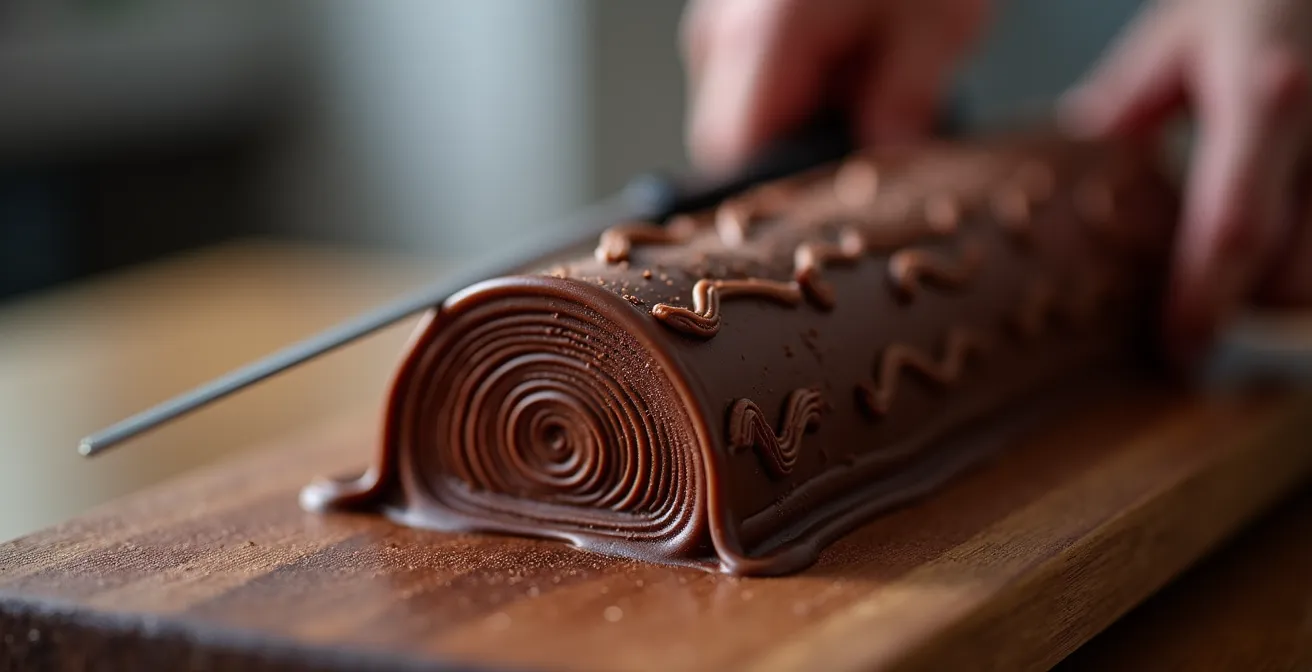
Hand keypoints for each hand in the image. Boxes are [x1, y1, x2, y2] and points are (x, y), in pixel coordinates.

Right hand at [681, 0, 989, 172]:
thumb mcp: (936, 21)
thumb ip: (904, 104)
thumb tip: (885, 166)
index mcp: (762, 40)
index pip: (736, 162)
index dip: (781, 197)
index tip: (827, 214)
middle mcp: (722, 31)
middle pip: (736, 140)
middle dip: (801, 156)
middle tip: (874, 143)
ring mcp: (722, 16)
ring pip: (744, 106)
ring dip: (805, 115)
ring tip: (874, 84)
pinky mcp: (737, 6)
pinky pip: (752, 70)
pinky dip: (801, 79)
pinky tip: (853, 57)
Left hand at [1063, 0, 1311, 360]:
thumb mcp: (1184, 34)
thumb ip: (1129, 104)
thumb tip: (1078, 146)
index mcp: (1267, 98)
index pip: (1232, 227)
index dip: (1202, 300)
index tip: (1174, 349)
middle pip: (1293, 276)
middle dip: (1241, 309)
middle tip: (1191, 311)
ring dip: (1283, 295)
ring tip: (1240, 272)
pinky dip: (1308, 267)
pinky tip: (1286, 244)